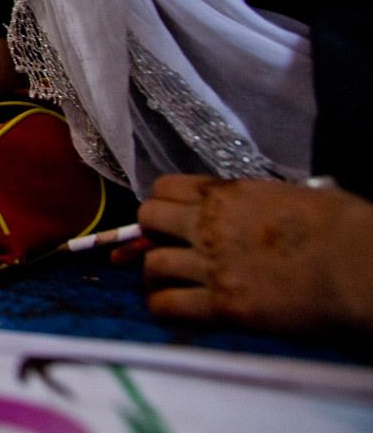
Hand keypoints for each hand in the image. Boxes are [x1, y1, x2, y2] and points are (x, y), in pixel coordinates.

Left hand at [138, 175, 372, 334]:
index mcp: (228, 194)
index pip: (165, 188)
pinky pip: (167, 306)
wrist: (359, 266)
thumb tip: (255, 210)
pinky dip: (164, 308)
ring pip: (152, 264)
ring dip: (157, 275)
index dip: (166, 204)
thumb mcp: (291, 196)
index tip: (176, 219)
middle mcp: (209, 224)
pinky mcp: (222, 305)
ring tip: (171, 285)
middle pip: (148, 219)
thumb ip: (257, 202)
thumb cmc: (343, 227)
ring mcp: (211, 265)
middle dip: (153, 234)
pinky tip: (175, 311)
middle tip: (171, 250)